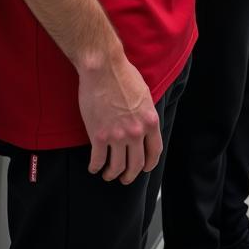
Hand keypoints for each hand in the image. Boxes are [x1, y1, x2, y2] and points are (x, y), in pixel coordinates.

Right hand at [78, 54, 161, 183]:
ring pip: (116, 168)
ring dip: (112, 174)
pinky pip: (97, 161)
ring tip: (108, 174)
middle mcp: (136, 132)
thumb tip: (144, 127)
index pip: (154, 152)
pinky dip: (95, 167)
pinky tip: (94, 166)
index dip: (149, 164)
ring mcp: (117, 136)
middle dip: (130, 176)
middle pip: (136, 165)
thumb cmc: (124, 77)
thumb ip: (145, 115)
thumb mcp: (145, 96)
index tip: (143, 168)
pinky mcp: (98, 136)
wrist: (104, 69)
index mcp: (150, 121)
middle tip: (124, 178)